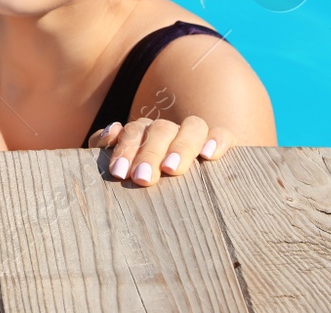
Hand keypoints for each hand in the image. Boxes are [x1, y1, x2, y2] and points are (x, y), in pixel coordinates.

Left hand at [89, 115, 232, 186]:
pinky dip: (217, 140)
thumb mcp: (121, 166)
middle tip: (143, 178)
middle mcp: (170, 130)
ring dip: (181, 146)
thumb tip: (109, 134)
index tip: (119, 173)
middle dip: (149, 153)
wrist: (179, 202)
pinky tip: (208, 155)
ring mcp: (195, 135)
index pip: (134, 131)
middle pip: (160, 129)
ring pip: (192, 126)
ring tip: (172, 169)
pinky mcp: (220, 144)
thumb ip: (107, 147)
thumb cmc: (139, 181)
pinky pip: (223, 134)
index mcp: (144, 133)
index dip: (125, 149)